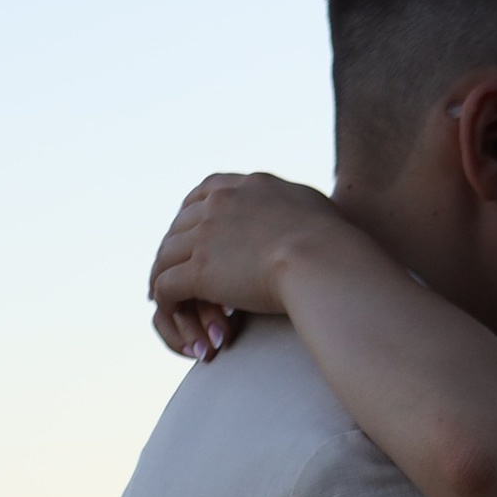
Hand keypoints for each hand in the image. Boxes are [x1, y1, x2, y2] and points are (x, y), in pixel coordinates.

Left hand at [148, 171, 338, 362]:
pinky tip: (167, 310)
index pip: (203, 194)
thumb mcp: (311, 206)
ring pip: (166, 254)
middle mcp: (219, 203)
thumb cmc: (333, 243)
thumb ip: (294, 204)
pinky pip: (167, 284)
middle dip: (173, 248)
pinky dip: (164, 299)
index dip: (192, 217)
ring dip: (162, 275)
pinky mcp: (201, 270)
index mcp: (243, 186)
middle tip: (170, 268)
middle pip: (180, 224)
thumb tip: (303, 210)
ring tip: (162, 294)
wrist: (324, 260)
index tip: (191, 236)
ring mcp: (206, 235)